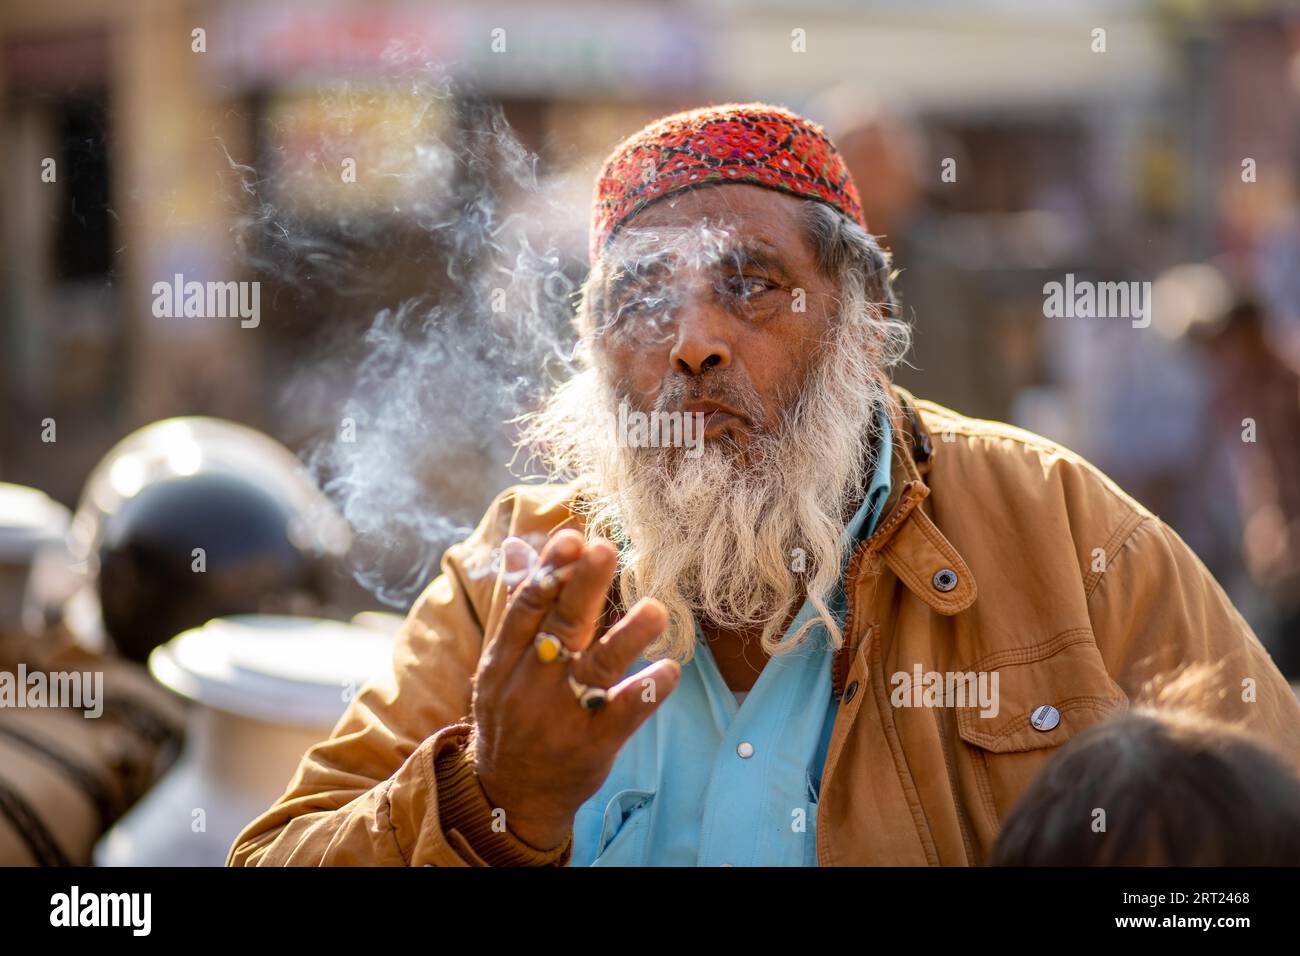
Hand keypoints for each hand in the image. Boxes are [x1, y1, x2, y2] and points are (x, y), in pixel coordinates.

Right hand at [468, 529, 679, 849]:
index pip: (527, 606)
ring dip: (627, 637)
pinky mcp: (592, 746)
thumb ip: (515, 604)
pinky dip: (646, 692)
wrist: (509, 795)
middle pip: (560, 628)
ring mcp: (562, 716)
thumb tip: (515, 546)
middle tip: (607, 550)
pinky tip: (669, 670)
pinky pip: (623, 716)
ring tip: (656, 609)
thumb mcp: (499, 664)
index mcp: (506, 658)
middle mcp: (531, 684)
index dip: (550, 571)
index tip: (573, 538)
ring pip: (596, 670)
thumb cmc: (510, 715)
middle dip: (583, 588)